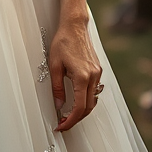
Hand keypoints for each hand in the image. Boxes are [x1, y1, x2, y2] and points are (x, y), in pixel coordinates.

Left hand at [49, 17, 101, 131]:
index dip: (70, 121)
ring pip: (93, 100)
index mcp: (82, 76)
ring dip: (82, 110)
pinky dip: (87, 99)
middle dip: (76, 119)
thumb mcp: (54, 66)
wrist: (74, 26)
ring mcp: (98, 73)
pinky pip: (95, 90)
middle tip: (63, 123)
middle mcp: (93, 76)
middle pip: (89, 107)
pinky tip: (76, 100)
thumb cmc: (62, 42)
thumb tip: (59, 106)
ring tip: (68, 114)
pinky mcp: (98, 70)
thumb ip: (57, 88)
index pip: (79, 108)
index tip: (61, 126)